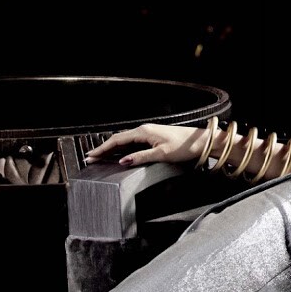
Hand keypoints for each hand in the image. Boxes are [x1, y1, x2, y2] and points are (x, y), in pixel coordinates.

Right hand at [84, 122, 206, 166]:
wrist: (200, 142)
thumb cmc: (184, 146)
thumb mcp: (161, 154)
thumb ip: (141, 157)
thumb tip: (123, 161)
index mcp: (143, 132)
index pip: (117, 140)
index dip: (103, 149)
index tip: (92, 155)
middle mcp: (144, 130)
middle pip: (118, 140)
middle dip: (103, 149)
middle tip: (90, 158)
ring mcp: (148, 133)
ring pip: (124, 141)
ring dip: (111, 149)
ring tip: (100, 157)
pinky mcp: (153, 138)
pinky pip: (132, 142)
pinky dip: (122, 148)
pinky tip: (118, 154)